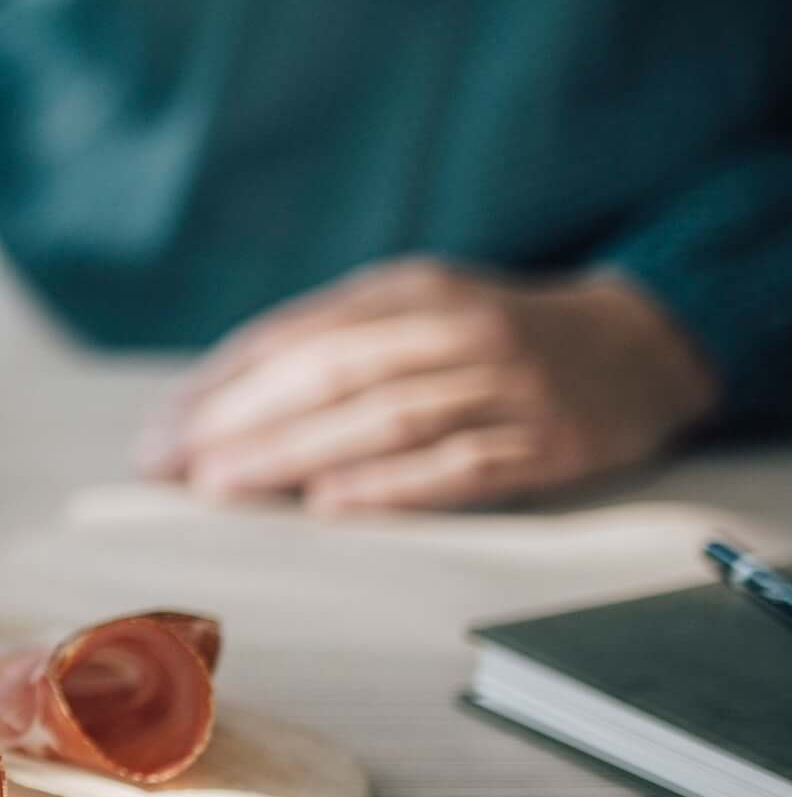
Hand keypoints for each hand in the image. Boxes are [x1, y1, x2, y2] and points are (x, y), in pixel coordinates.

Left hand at [137, 259, 718, 512]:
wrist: (638, 346)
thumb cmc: (492, 337)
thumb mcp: (415, 309)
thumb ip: (328, 344)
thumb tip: (210, 409)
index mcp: (408, 291)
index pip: (294, 337)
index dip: (219, 386)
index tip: (159, 433)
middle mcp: (455, 329)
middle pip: (332, 374)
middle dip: (241, 421)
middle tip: (173, 465)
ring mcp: (507, 385)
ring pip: (386, 418)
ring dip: (296, 453)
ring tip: (225, 484)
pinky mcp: (550, 441)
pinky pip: (462, 465)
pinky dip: (393, 485)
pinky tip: (333, 505)